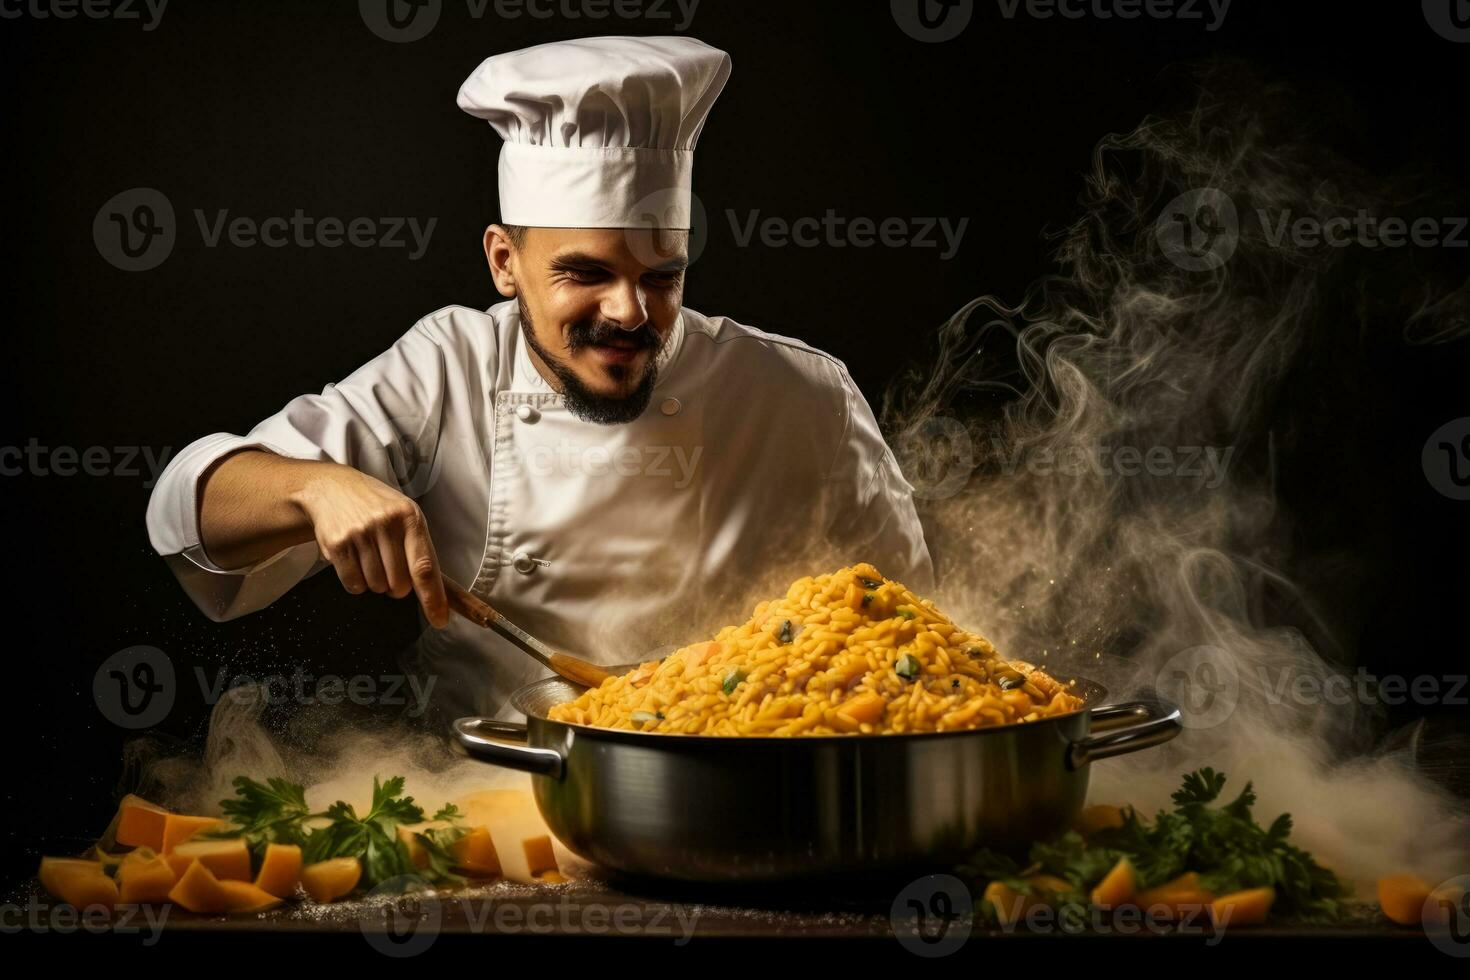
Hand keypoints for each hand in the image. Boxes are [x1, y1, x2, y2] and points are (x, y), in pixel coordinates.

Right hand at [291, 465, 449, 627]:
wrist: (332, 488)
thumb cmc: (377, 507)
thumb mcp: (405, 516)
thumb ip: (420, 550)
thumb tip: (436, 595)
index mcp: (410, 518)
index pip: (425, 568)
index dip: (433, 598)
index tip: (440, 620)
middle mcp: (386, 524)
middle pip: (399, 585)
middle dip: (397, 586)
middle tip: (390, 565)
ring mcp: (360, 533)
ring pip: (376, 587)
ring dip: (376, 582)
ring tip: (370, 556)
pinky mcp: (337, 544)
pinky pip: (354, 585)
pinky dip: (357, 582)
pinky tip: (355, 561)